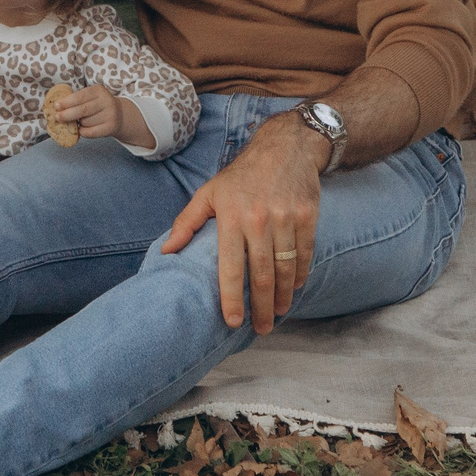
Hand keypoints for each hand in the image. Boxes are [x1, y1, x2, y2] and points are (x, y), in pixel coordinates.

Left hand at [51, 83, 121, 139]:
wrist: (119, 115)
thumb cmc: (97, 105)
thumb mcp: (91, 97)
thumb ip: (77, 100)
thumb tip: (57, 107)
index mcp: (99, 90)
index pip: (81, 96)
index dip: (67, 102)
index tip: (56, 106)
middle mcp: (106, 101)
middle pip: (83, 109)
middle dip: (68, 114)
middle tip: (57, 117)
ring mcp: (110, 114)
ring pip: (86, 122)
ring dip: (78, 124)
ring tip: (78, 122)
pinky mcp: (111, 127)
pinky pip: (91, 132)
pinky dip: (83, 132)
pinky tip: (81, 129)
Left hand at [158, 117, 324, 333]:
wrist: (284, 147)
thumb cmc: (241, 175)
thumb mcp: (209, 192)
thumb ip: (187, 222)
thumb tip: (166, 250)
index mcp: (231, 216)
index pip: (230, 268)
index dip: (231, 299)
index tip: (232, 322)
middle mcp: (259, 220)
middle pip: (262, 275)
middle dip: (261, 308)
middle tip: (260, 328)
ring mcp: (286, 218)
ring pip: (286, 269)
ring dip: (282, 297)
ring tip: (277, 313)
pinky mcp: (308, 216)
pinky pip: (305, 254)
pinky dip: (300, 276)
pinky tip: (294, 288)